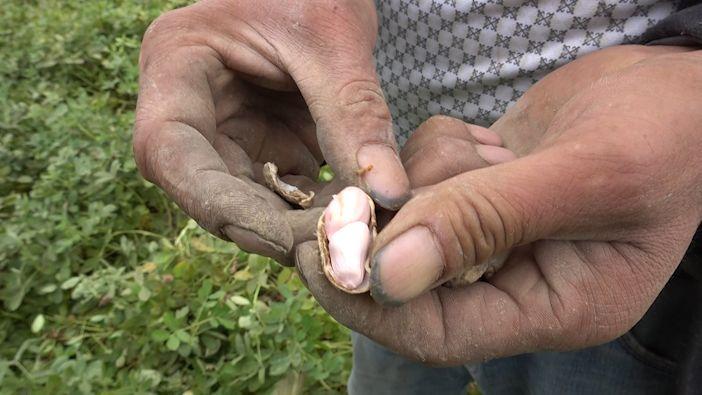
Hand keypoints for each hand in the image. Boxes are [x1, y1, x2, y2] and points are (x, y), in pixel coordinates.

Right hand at [133, 0, 409, 264]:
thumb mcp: (335, 40)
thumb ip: (356, 114)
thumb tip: (389, 196)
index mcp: (177, 63)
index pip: (168, 151)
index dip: (218, 204)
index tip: (283, 240)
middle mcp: (189, 107)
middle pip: (208, 189)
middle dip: (268, 226)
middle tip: (332, 253)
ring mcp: (225, 132)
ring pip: (247, 202)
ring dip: (296, 228)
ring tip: (350, 242)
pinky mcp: (261, 146)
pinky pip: (282, 193)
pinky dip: (315, 211)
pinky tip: (354, 223)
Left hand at [296, 45, 701, 363]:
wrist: (680, 89)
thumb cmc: (665, 135)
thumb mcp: (587, 177)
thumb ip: (486, 222)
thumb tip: (388, 275)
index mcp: (552, 307)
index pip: (439, 334)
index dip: (370, 304)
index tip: (317, 257)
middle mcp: (516, 280)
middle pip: (412, 276)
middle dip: (391, 225)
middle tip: (362, 186)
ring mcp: (496, 235)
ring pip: (412, 216)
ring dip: (425, 175)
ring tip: (485, 148)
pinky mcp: (481, 191)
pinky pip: (424, 175)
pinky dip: (436, 150)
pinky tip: (487, 138)